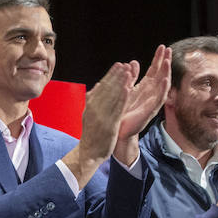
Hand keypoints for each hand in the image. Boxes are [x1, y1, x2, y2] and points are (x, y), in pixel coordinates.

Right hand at [63, 62, 135, 185]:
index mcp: (90, 105)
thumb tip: (97, 86)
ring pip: (113, 96)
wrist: (88, 153)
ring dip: (121, 82)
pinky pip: (117, 108)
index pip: (102, 86)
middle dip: (117, 75)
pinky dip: (123, 97)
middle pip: (108, 88)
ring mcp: (101, 116)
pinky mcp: (109, 125)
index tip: (119, 65)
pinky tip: (129, 88)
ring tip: (129, 72)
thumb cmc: (90, 134)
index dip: (111, 75)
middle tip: (126, 64)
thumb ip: (93, 100)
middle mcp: (95, 108)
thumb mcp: (88, 114)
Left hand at [112, 45, 171, 164]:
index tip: (162, 47)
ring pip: (162, 86)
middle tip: (169, 50)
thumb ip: (131, 77)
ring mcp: (152, 102)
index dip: (158, 59)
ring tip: (168, 62)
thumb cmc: (123, 111)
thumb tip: (133, 61)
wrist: (119, 131)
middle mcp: (151, 94)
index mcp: (145, 88)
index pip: (154, 70)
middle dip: (165, 62)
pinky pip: (159, 99)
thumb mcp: (126, 90)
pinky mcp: (150, 111)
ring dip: (165, 74)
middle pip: (161, 75)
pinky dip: (163, 89)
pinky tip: (166, 80)